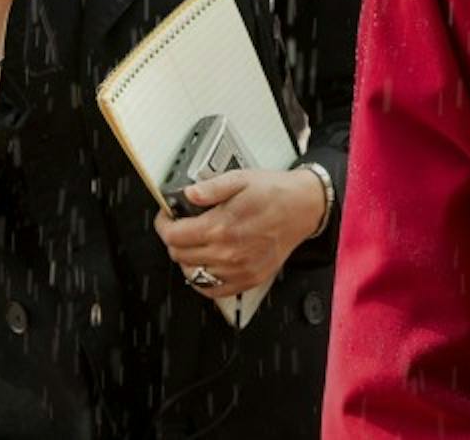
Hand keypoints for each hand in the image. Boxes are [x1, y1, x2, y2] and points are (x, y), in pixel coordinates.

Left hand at [153, 168, 326, 299]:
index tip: (166, 217)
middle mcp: (228, 252)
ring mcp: (238, 270)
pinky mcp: (248, 279)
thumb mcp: (240, 179)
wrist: (305, 207)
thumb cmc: (275, 192)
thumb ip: (210, 188)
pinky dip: (202, 279)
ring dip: (187, 258)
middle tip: (180, 226)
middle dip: (174, 239)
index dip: (164, 225)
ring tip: (194, 242)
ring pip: (192, 274)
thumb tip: (188, 194)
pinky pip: (212, 290)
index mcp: (222, 226)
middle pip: (179, 255)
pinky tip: (206, 264)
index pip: (174, 236)